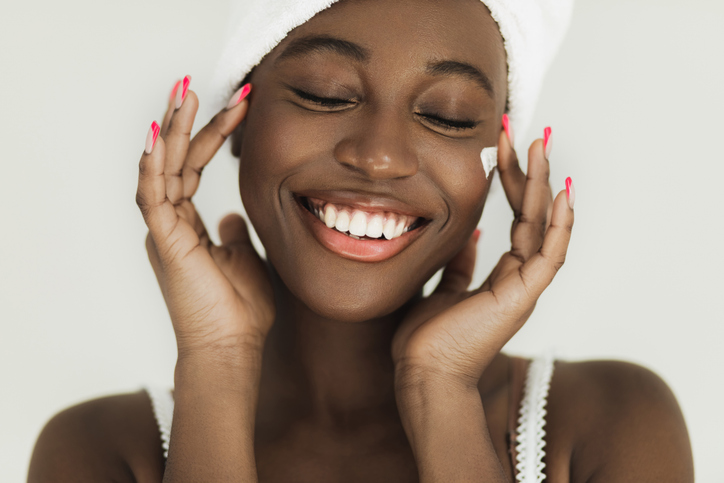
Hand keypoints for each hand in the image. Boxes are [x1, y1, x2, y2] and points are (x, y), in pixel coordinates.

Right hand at [135, 79, 273, 356]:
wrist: (232, 348)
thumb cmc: (239, 311)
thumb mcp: (244, 260)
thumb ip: (234, 235)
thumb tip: (234, 217)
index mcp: (188, 227)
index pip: (194, 170)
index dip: (212, 137)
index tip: (238, 106)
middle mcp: (171, 224)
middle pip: (177, 162)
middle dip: (188, 122)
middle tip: (197, 84)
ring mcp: (165, 231)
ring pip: (163, 170)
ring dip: (174, 131)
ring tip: (183, 93)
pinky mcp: (165, 241)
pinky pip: (154, 196)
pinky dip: (154, 166)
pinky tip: (160, 135)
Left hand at [391, 126, 573, 386]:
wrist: (422, 374)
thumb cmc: (428, 339)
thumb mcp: (443, 288)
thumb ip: (461, 262)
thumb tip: (469, 232)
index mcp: (502, 275)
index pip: (514, 217)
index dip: (511, 181)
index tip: (503, 148)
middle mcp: (519, 276)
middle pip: (531, 214)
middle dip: (529, 171)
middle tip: (527, 133)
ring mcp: (524, 287)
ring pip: (542, 226)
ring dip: (544, 185)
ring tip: (542, 146)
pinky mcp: (521, 297)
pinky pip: (548, 256)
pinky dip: (557, 225)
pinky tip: (560, 193)